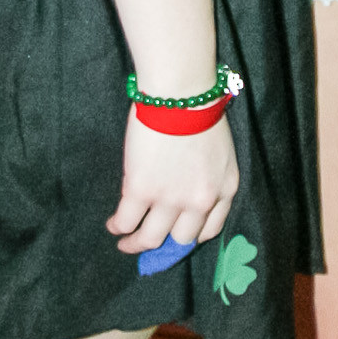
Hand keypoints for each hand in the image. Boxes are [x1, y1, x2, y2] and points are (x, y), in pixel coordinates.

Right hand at [106, 106, 239, 254]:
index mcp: (224, 189)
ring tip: (125, 244)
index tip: (178, 234)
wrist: (181, 93)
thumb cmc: (199, 110)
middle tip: (149, 239)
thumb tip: (185, 189)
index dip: (190, 235)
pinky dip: (118, 226)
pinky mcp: (141, 191)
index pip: (209, 229)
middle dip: (164, 244)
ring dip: (135, 245)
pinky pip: (126, 221)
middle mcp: (200, 201)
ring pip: (150, 239)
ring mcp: (171, 199)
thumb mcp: (218, 152)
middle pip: (181, 240)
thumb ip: (207, 177)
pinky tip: (113, 224)